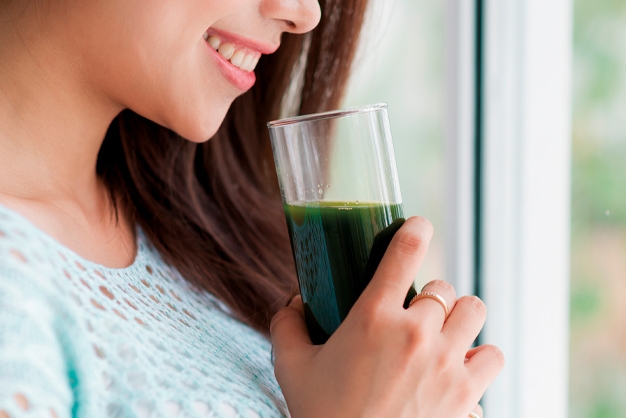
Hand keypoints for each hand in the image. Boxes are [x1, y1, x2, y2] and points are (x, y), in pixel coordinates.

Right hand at [270, 217, 503, 417]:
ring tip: (444, 332)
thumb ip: (286, 324)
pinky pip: (492, 356)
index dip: (415, 229)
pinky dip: (479, 357)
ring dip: (460, 316)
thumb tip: (293, 300)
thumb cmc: (322, 415)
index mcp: (373, 317)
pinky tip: (460, 366)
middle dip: (430, 295)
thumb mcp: (291, 366)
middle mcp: (415, 333)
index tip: (419, 225)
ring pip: (476, 311)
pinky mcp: (466, 394)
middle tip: (415, 312)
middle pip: (444, 286)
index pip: (405, 251)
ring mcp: (446, 363)